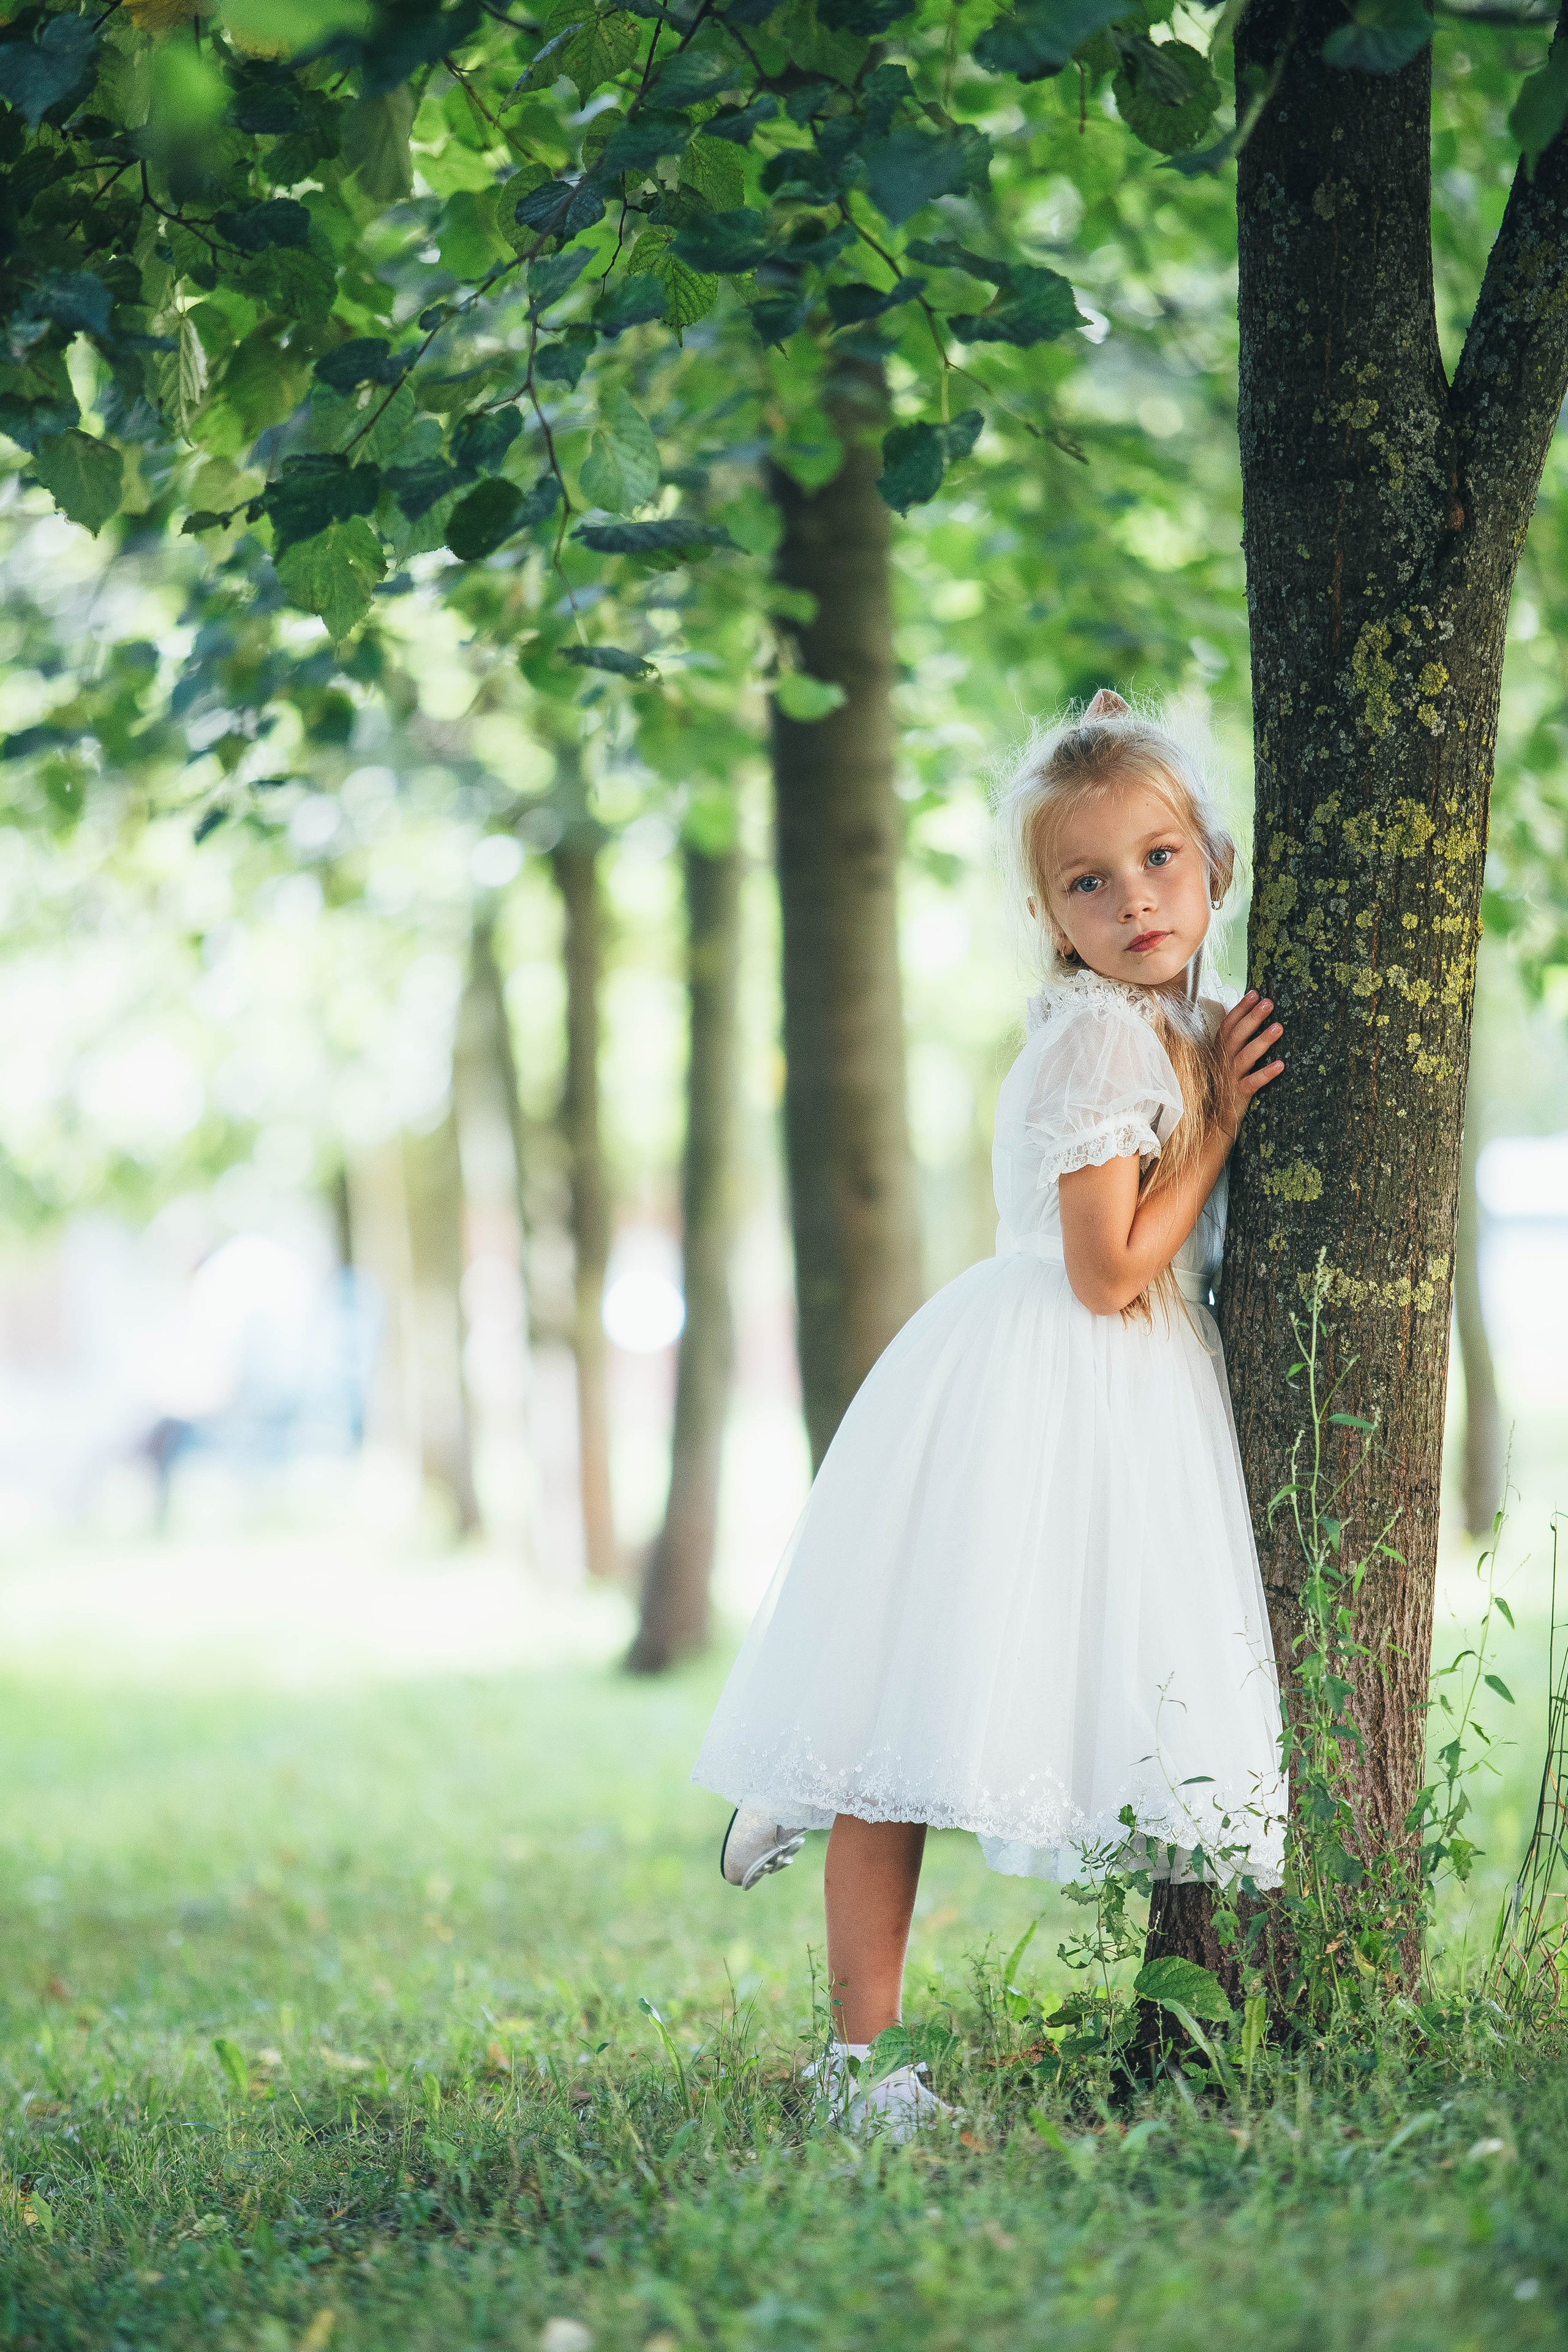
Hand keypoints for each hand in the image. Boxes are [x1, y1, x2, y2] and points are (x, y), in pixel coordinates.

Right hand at [1217, 990, 1284, 1139]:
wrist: (1212, 1124)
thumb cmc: (1221, 1090)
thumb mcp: (1222, 1065)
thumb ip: (1232, 1047)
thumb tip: (1249, 1024)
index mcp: (1218, 1053)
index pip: (1227, 1026)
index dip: (1240, 1009)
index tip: (1254, 993)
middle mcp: (1222, 1063)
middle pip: (1236, 1036)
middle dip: (1252, 1017)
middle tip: (1269, 1002)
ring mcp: (1229, 1079)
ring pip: (1245, 1057)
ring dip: (1262, 1041)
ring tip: (1279, 1027)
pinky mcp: (1237, 1095)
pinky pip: (1252, 1083)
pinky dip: (1266, 1074)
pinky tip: (1281, 1065)